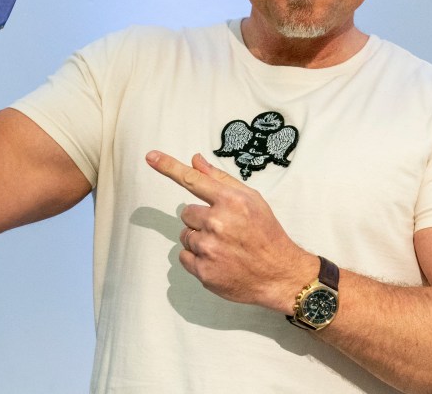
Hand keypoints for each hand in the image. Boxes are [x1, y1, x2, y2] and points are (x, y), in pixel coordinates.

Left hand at [145, 151, 317, 313]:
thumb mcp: (252, 200)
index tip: (151, 156)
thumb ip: (221, 179)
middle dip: (200, 220)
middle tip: (224, 230)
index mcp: (230, 201)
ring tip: (224, 247)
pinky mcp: (203, 271)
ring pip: (185, 236)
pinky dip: (197, 259)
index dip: (168, 166)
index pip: (192, 180)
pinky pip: (184, 257)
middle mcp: (217, 222)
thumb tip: (195, 160)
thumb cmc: (266, 234)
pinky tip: (218, 260)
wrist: (279, 274)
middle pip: (186, 213)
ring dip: (199, 240)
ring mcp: (209, 248)